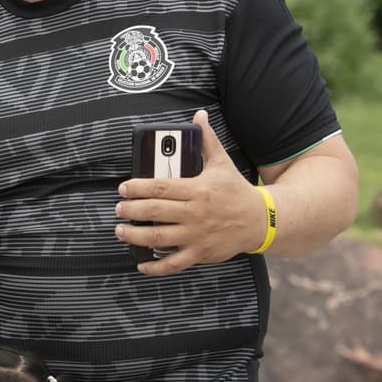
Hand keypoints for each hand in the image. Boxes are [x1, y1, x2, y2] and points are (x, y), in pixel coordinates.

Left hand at [115, 110, 264, 276]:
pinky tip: (141, 264)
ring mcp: (197, 235)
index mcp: (197, 189)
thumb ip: (207, 140)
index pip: (160, 187)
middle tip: (118, 209)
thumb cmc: (236, 191)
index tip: (122, 189)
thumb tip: (199, 115)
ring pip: (158, 238)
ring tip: (120, 231)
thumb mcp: (222, 163)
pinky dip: (155, 267)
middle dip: (130, 211)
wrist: (262, 220)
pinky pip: (174, 264)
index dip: (137, 188)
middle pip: (154, 212)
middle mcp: (195, 213)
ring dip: (134, 236)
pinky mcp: (201, 253)